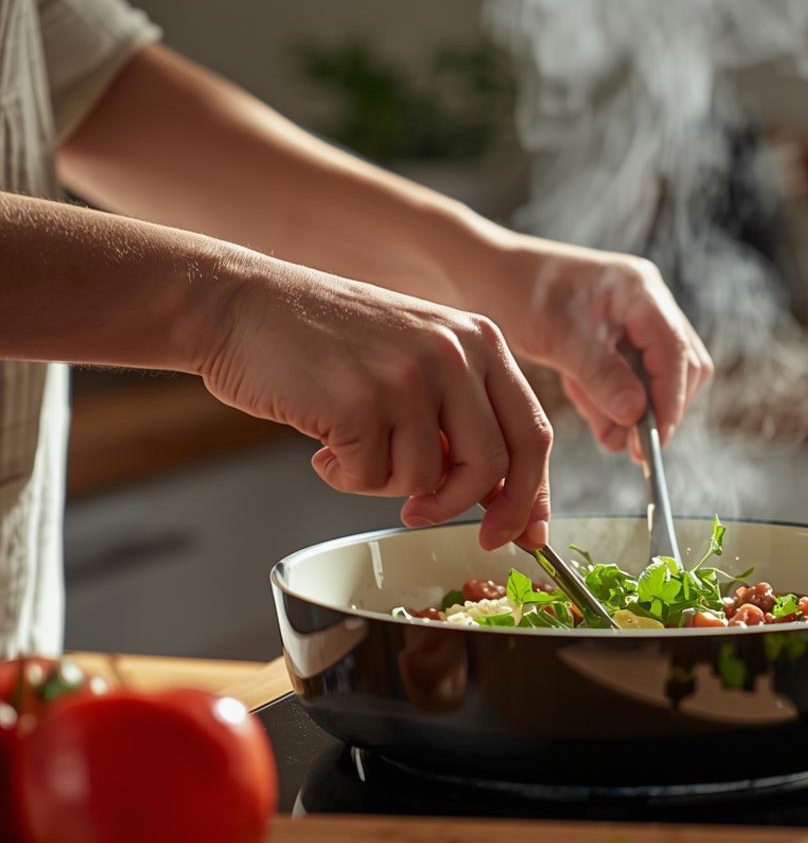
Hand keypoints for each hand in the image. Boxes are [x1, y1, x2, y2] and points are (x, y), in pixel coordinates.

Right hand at [198, 259, 551, 549]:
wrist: (241, 306)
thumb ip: (462, 416)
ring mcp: (409, 377)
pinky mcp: (361, 403)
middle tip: (421, 518)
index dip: (530, 495)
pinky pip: (370, 478)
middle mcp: (454, 353)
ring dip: (382, 481)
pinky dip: (343, 476)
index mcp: (480, 340)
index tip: (521, 535)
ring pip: (426, 479)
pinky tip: (322, 443)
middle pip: (492, 465)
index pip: (532, 432)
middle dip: (461, 507)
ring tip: (348, 443)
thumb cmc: (327, 341)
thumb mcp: (417, 358)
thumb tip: (503, 500)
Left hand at [465, 238, 712, 454]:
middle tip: (634, 448)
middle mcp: (644, 304)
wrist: (482, 275)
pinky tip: (598, 420)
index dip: (671, 398)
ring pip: (655, 378)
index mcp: (638, 290)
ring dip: (637, 412)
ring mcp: (630, 323)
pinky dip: (615, 405)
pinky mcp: (612, 343)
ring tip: (611, 440)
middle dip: (659, 408)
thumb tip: (637, 415)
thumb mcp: (559, 335)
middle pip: (679, 365)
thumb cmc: (517, 292)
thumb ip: (601, 374)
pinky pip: (628, 381)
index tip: (654, 440)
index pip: (675, 350)